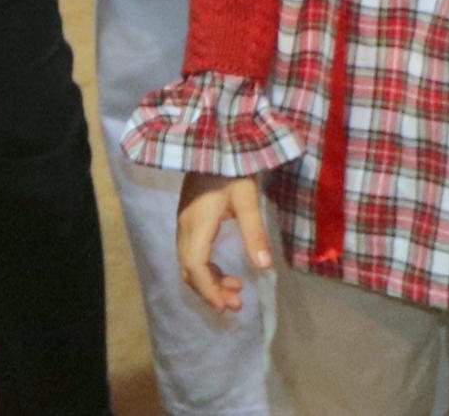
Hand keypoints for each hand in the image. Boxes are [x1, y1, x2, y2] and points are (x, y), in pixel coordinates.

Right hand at [175, 174, 275, 316]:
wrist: (214, 142)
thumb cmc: (232, 168)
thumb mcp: (247, 199)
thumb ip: (254, 233)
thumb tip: (264, 266)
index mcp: (197, 225)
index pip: (196, 267)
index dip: (209, 290)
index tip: (226, 307)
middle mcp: (185, 228)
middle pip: (189, 270)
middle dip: (211, 291)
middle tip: (237, 303)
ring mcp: (184, 224)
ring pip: (189, 264)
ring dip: (209, 281)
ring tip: (236, 289)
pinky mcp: (188, 220)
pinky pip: (191, 254)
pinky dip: (206, 269)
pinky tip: (224, 271)